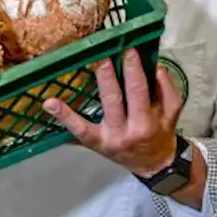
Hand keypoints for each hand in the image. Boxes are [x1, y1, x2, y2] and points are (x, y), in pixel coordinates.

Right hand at [43, 48, 183, 176]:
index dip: (65, 115)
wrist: (158, 164)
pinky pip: (167, 94)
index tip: (50, 101)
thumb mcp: (99, 146)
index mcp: (104, 140)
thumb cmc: (123, 149)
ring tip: (129, 52)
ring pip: (141, 94)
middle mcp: (125, 133)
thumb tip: (48, 107)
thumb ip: (78, 129)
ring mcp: (148, 125)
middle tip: (103, 56)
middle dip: (107, 77)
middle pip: (113, 102)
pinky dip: (162, 78)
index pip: (81, 129)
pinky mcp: (168, 118)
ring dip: (134, 71)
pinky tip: (155, 65)